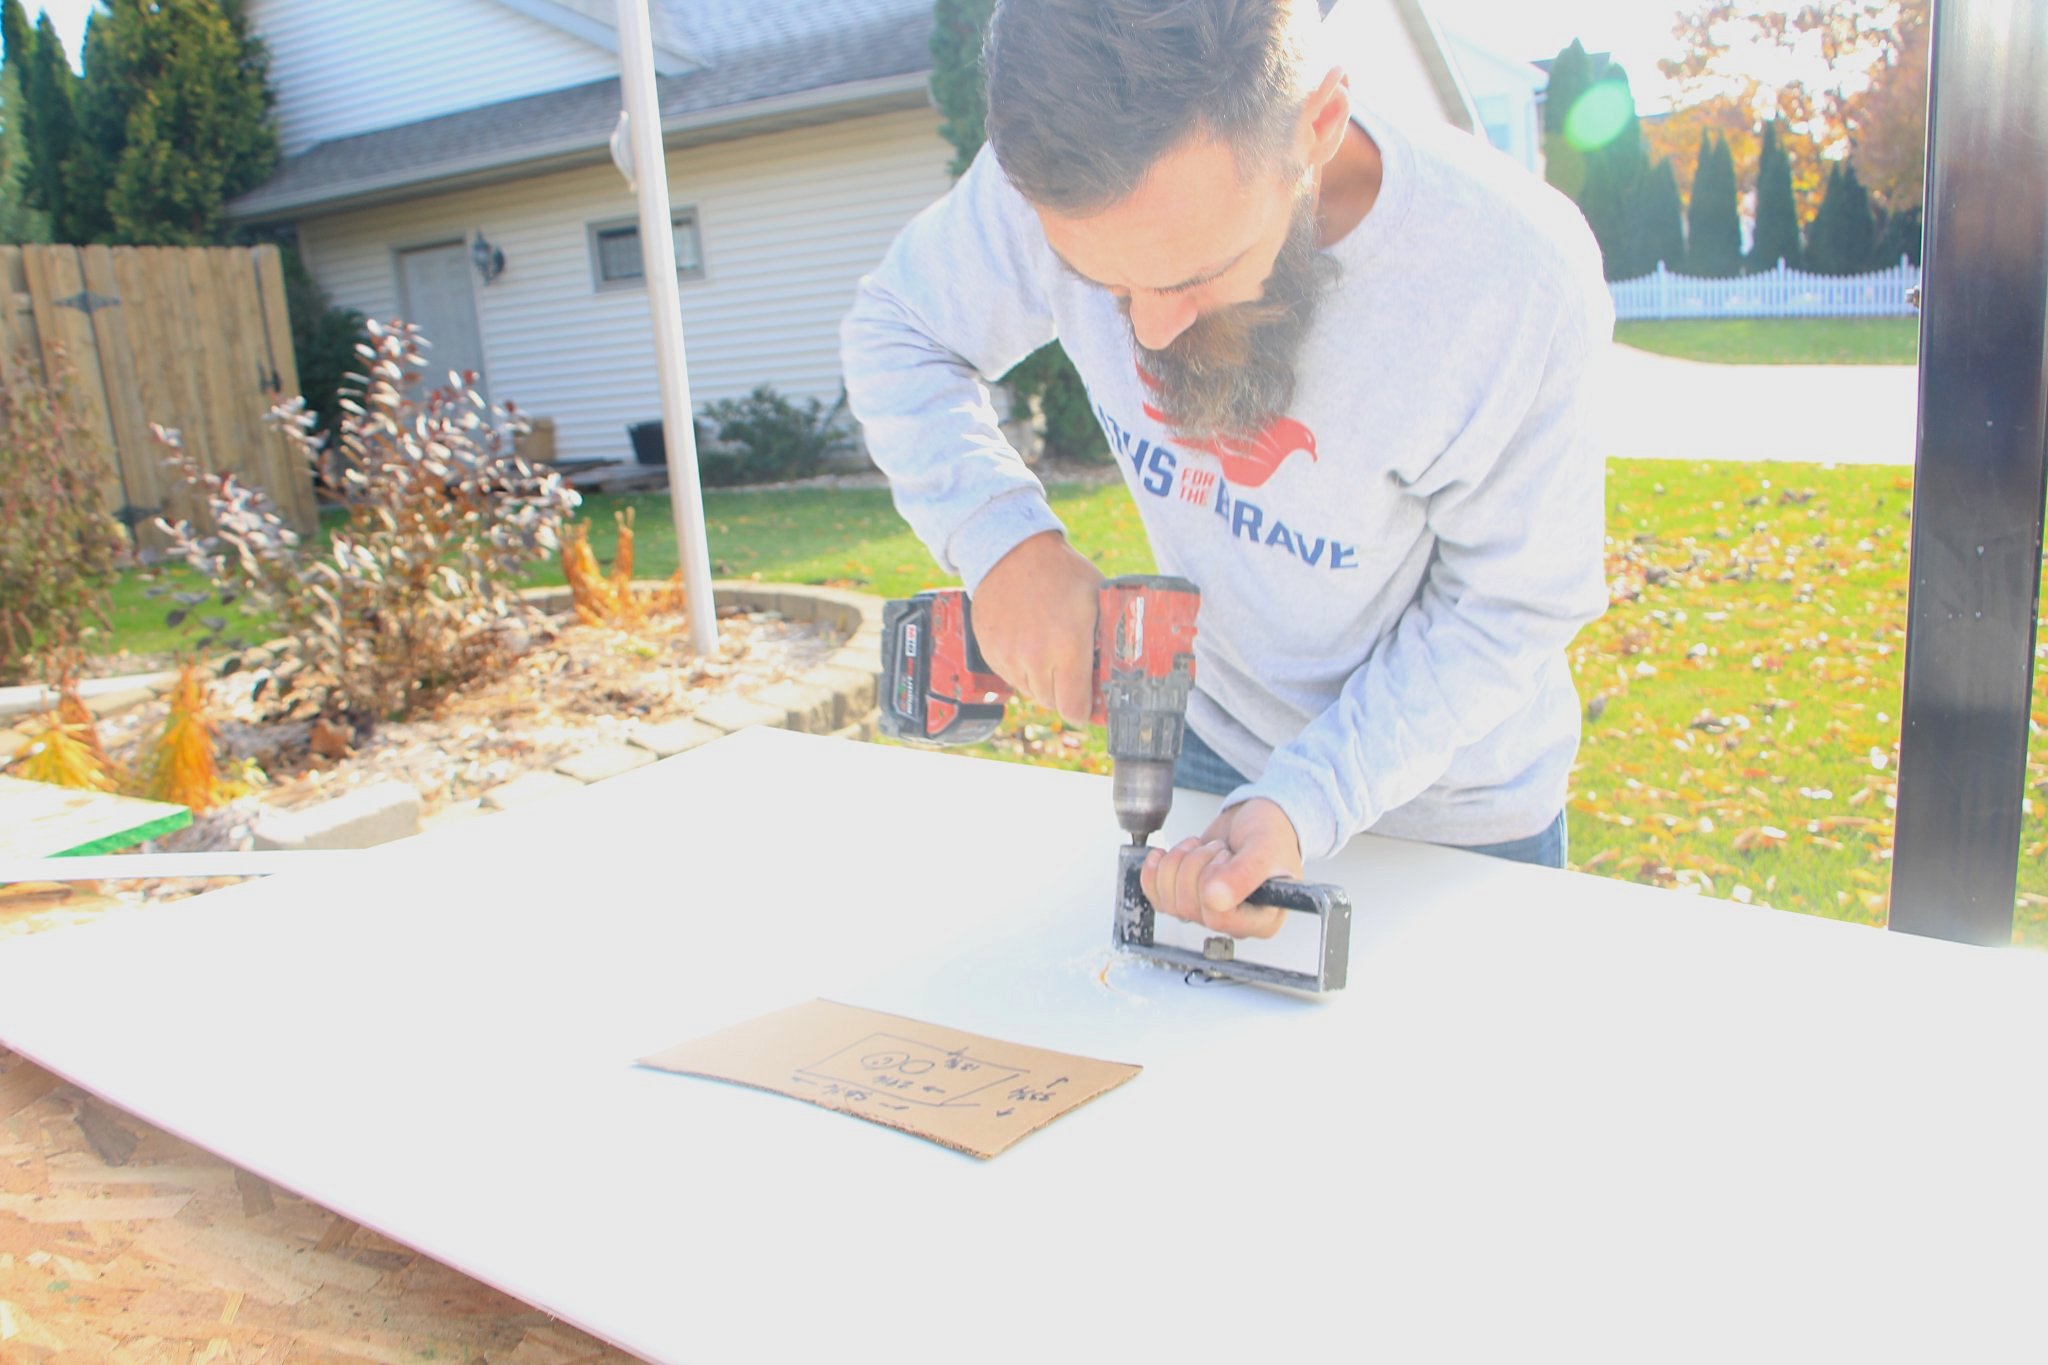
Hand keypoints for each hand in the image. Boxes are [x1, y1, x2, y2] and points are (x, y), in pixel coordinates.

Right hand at [969, 531, 1103, 725]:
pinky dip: (1022, 670)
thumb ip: (1110, 635)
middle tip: (1074, 676)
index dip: (1085, 712)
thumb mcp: (1099, 598)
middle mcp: (1035, 657)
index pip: (1074, 708)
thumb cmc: (1062, 572)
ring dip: (1043, 682)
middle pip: (1052, 703)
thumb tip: (1127, 663)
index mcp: (1068, 646)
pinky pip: (1010, 677)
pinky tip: (1030, 646)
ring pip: (1030, 691)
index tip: (1090, 706)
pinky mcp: (990, 651)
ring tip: (1051, 655)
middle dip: (1066, 694)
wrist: (1012, 550)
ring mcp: (1009, 655)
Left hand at [1139, 798, 1302, 938]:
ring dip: (1179, 862)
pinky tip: (1163, 853)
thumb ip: (1243, 874)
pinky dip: (1155, 871)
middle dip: (1195, 865)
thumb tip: (1214, 899)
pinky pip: (1157, 897)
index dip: (1211, 884)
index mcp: (1262, 919)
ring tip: (1203, 846)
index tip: (1226, 857)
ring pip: (1170, 901)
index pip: (1219, 919)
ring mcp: (1208, 911)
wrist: (1255, 817)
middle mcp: (1234, 922)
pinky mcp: (1188, 897)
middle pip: (1189, 908)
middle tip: (1218, 847)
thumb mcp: (1265, 848)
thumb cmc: (1271, 833)